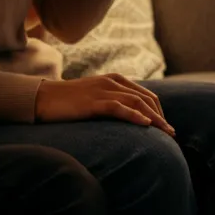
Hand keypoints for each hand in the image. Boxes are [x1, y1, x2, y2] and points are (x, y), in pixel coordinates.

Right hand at [35, 74, 175, 135]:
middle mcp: (111, 82)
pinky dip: (134, 115)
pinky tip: (145, 125)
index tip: (166, 127)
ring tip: (165, 133)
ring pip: (136, 102)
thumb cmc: (68, 101)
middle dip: (161, 116)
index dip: (159, 111)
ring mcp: (102, 91)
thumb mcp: (94, 96)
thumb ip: (112, 100)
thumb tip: (131, 117)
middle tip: (170, 134)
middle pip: (146, 98)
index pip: (146, 94)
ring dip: (154, 118)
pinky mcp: (93, 102)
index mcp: (113, 79)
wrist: (43, 98)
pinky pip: (118, 107)